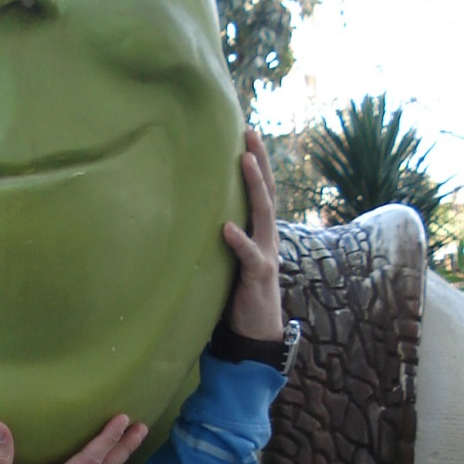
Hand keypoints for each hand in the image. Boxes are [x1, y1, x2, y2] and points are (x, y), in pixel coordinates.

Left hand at [222, 129, 283, 340]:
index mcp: (260, 231)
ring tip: (245, 161)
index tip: (247, 133)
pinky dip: (239, 240)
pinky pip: (249, 255)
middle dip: (260, 161)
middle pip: (267, 191)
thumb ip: (224, 236)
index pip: (261, 190)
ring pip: (264, 213)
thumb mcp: (231, 258)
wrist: (257, 331)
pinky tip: (227, 228)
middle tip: (251, 132)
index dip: (256, 162)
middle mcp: (267, 237)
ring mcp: (266, 254)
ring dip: (255, 186)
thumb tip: (196, 215)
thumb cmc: (239, 292)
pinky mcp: (259, 275)